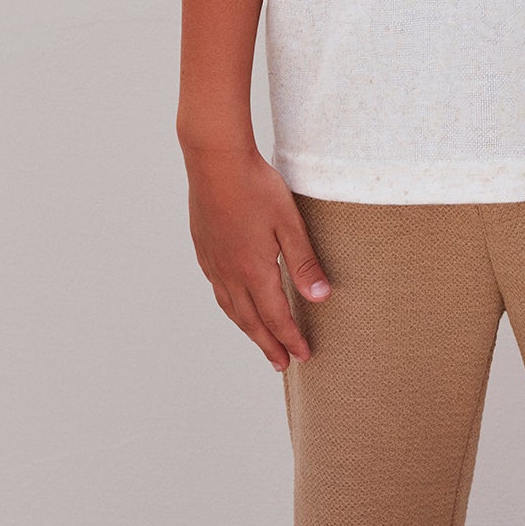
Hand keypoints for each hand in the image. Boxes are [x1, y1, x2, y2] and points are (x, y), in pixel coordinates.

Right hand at [183, 145, 331, 370]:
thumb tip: (320, 298)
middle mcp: (230, 273)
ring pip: (231, 308)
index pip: (276, 316)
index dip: (290, 338)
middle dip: (268, 345)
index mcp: (254, 270)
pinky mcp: (204, 248)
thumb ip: (304, 262)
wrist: (216, 161)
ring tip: (260, 341)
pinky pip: (217, 289)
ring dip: (248, 329)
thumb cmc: (256, 187)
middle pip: (250, 321)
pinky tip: (234, 302)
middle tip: (281, 364)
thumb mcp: (289, 223)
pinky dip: (230, 306)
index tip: (303, 356)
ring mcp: (213, 262)